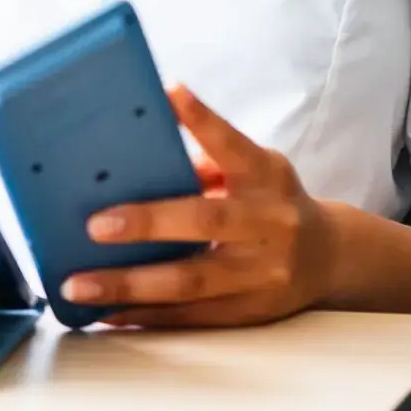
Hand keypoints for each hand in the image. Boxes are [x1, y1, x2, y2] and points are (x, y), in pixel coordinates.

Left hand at [61, 85, 334, 327]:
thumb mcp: (256, 168)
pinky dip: (147, 315)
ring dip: (131, 285)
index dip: (202, 119)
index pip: (232, 143)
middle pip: (208, 220)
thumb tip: (142, 148)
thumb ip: (209, 160)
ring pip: (192, 282)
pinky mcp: (252, 311)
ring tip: (81, 285)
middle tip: (96, 225)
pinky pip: (192, 317)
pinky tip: (108, 312)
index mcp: (267, 175)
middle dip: (148, 223)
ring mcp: (263, 272)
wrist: (329, 256)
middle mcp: (270, 222)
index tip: (169, 93)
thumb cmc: (272, 199)